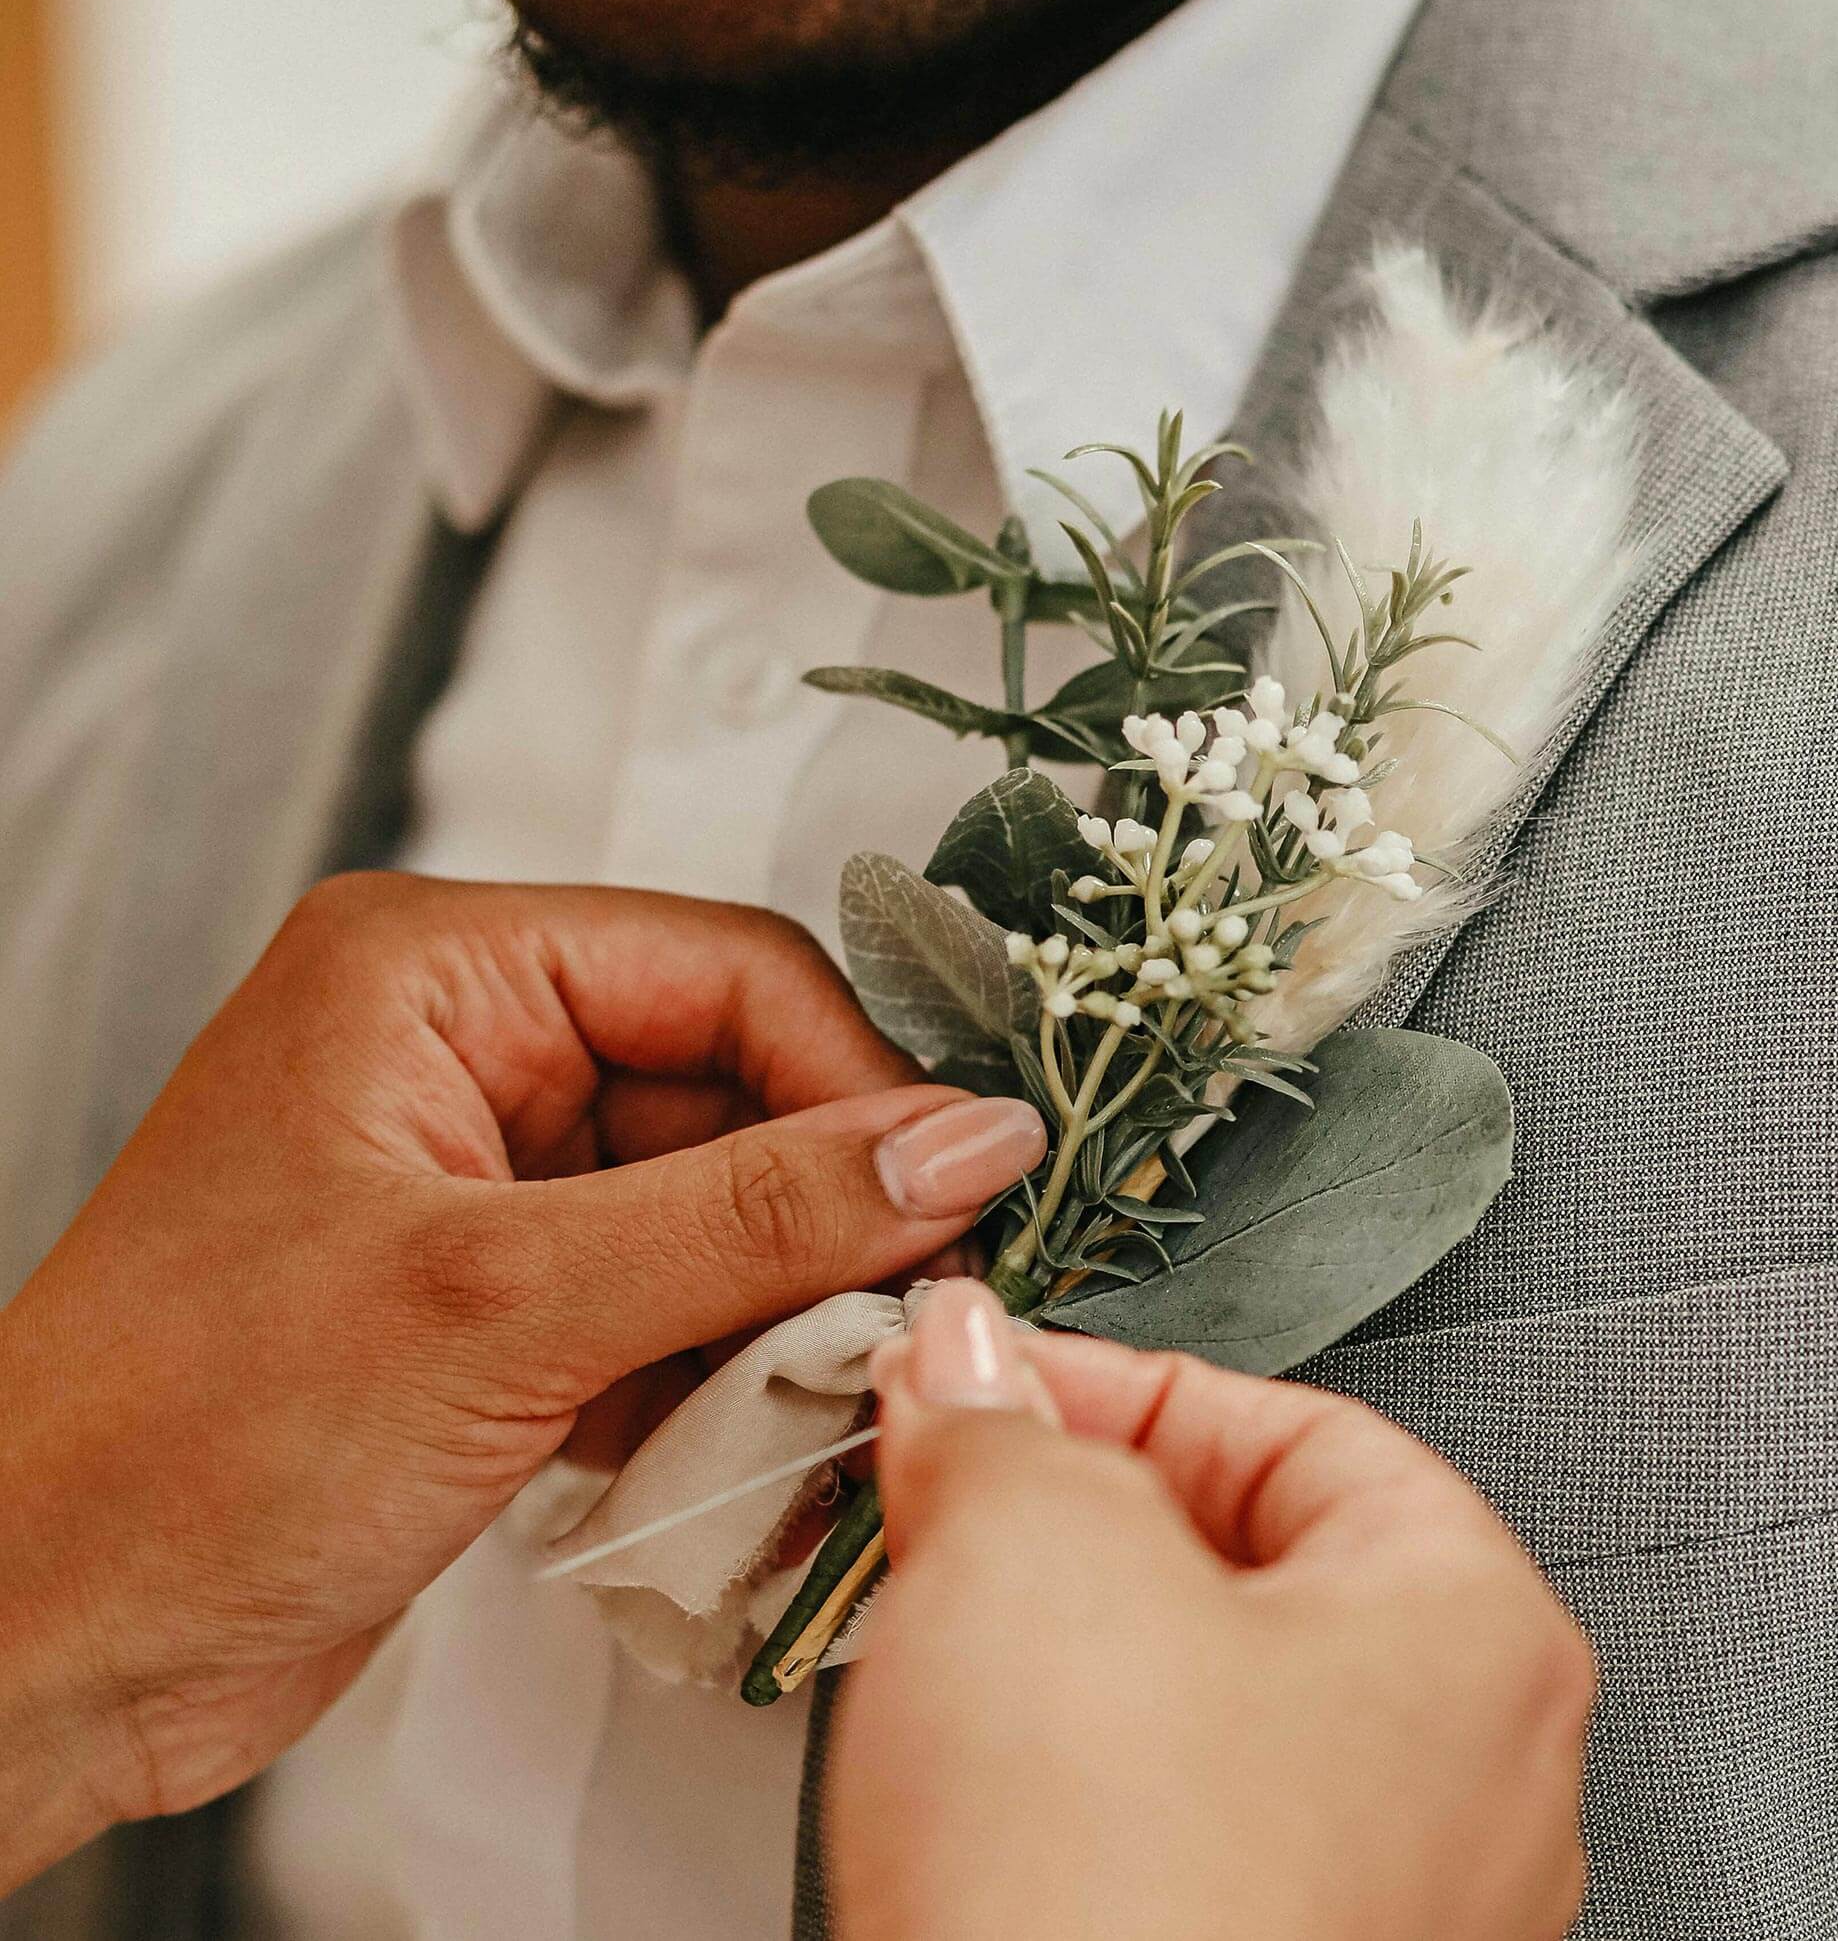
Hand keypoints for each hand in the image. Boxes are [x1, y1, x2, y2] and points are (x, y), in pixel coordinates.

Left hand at [0, 874, 1049, 1889]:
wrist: (36, 1651)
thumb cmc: (168, 1449)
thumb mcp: (506, 1305)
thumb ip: (759, 1213)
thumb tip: (958, 1143)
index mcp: (431, 974)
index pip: (729, 972)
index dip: (855, 1084)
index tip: (954, 1193)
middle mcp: (463, 1058)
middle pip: (738, 1089)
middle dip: (823, 1215)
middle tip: (905, 1316)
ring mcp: (484, 1189)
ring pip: (721, 1208)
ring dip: (781, 1311)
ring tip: (813, 1398)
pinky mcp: (501, 1308)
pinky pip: (676, 1302)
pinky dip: (725, 1377)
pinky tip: (736, 1446)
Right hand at [829, 1281, 1595, 1940]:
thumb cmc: (1117, 1907)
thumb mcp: (1030, 1555)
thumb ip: (1006, 1428)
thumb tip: (972, 1371)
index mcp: (1479, 1633)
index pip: (1297, 1428)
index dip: (1114, 1390)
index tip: (983, 1391)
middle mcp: (1477, 1789)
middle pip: (1259, 1577)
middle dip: (1082, 1534)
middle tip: (948, 1521)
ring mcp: (1395, 1924)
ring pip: (1214, 1726)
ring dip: (1071, 1678)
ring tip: (949, 1678)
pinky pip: (1187, 1856)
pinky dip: (1085, 1813)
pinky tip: (990, 1824)